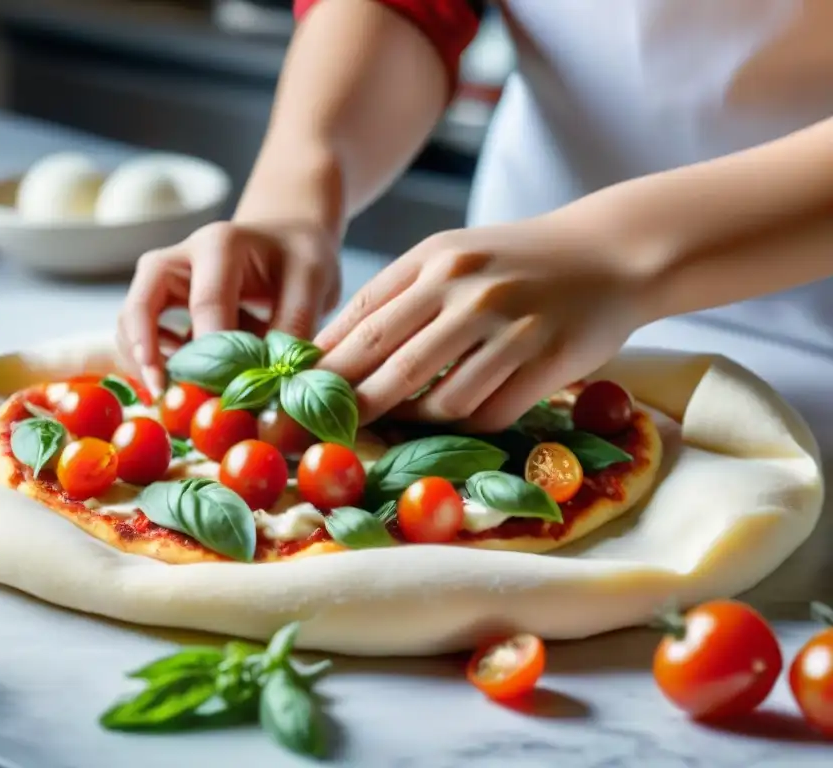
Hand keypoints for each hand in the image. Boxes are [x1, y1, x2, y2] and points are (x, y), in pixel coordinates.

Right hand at [119, 220, 341, 393]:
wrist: (286, 242)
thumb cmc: (299, 258)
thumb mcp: (313, 281)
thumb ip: (295, 324)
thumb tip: (274, 378)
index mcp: (221, 245)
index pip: (207, 301)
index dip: (211, 350)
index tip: (221, 391)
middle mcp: (180, 257)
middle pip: (143, 300)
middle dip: (146, 350)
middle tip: (162, 391)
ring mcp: (163, 279)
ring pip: (131, 319)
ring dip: (141, 360)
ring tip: (167, 397)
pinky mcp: (159, 302)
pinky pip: (138, 333)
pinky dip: (147, 361)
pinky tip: (173, 386)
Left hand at [314, 216, 646, 431]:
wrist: (610, 254)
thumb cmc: (515, 262)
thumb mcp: (450, 258)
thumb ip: (395, 297)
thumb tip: (329, 353)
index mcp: (434, 260)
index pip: (361, 320)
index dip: (323, 367)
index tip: (291, 399)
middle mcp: (468, 290)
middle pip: (389, 364)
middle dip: (346, 408)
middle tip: (315, 437)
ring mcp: (509, 327)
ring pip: (439, 399)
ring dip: (410, 422)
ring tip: (392, 427)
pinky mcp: (546, 361)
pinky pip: (489, 413)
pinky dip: (463, 425)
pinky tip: (451, 421)